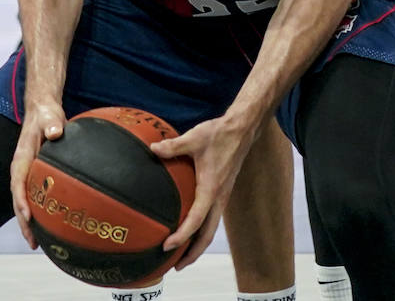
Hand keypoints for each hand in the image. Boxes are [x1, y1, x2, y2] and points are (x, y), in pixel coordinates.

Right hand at [10, 100, 66, 249]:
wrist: (42, 111)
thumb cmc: (46, 115)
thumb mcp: (49, 116)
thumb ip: (52, 123)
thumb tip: (56, 132)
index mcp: (21, 157)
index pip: (18, 182)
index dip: (21, 200)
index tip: (27, 216)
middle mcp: (21, 169)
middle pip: (18, 199)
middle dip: (23, 221)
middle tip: (32, 242)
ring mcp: (27, 173)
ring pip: (24, 201)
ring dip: (28, 222)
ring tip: (36, 243)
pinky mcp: (35, 175)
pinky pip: (33, 196)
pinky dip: (37, 212)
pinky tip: (47, 226)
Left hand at [149, 115, 252, 269]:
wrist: (243, 129)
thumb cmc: (220, 134)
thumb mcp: (195, 138)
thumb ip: (173, 146)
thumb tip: (152, 149)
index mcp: (211, 189)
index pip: (196, 221)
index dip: (182, 236)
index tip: (167, 246)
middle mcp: (219, 197)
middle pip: (207, 235)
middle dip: (192, 253)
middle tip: (176, 266)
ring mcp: (222, 196)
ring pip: (211, 229)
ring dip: (198, 245)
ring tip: (182, 256)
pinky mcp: (222, 191)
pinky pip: (212, 218)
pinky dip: (202, 230)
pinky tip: (190, 228)